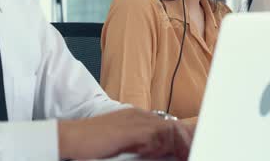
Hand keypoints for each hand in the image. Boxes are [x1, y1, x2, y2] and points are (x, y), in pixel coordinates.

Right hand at [58, 108, 193, 159]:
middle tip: (200, 149)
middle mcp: (140, 116)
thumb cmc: (90, 145)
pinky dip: (174, 144)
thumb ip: (140, 148)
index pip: (167, 127)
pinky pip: (161, 136)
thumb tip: (159, 152)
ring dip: (185, 143)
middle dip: (188, 139)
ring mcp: (137, 120)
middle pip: (173, 127)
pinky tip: (183, 152)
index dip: (182, 137)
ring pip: (171, 130)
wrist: (70, 138)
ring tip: (194, 152)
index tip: (191, 147)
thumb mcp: (122, 145)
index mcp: (137, 118)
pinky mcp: (135, 130)